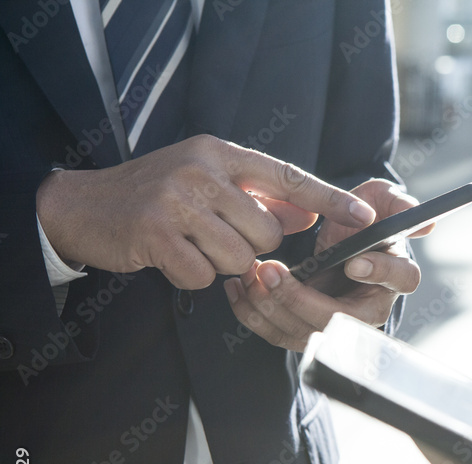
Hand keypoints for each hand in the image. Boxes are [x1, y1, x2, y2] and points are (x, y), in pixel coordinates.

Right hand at [35, 134, 376, 289]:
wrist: (83, 206)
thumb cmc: (155, 194)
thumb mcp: (208, 181)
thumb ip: (259, 196)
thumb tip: (308, 215)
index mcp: (221, 153)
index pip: (289, 176)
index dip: (330, 199)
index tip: (364, 216)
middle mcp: (202, 170)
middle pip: (268, 232)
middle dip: (251, 247)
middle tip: (215, 237)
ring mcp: (177, 200)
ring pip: (239, 257)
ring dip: (219, 264)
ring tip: (191, 245)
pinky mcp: (155, 233)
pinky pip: (203, 276)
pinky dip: (190, 277)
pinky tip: (169, 258)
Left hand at [224, 179, 424, 351]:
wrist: (333, 236)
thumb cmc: (360, 218)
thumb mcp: (380, 201)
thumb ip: (398, 204)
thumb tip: (426, 223)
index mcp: (396, 274)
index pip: (399, 279)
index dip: (378, 273)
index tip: (352, 262)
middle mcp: (370, 307)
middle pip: (341, 319)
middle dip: (301, 299)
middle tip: (271, 270)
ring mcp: (337, 324)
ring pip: (305, 332)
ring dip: (272, 306)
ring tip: (251, 273)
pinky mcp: (306, 329)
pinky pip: (279, 334)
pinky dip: (254, 314)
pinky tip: (239, 287)